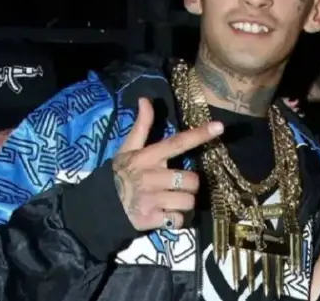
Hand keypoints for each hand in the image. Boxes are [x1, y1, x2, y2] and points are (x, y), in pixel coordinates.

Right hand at [112, 98, 223, 230]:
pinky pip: (178, 220)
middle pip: (191, 179)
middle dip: (189, 185)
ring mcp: (151, 199)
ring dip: (183, 203)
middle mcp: (151, 177)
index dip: (199, 135)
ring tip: (171, 202)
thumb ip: (141, 126)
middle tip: (177, 186)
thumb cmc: (118, 175)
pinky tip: (165, 215)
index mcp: (148, 157)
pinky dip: (175, 220)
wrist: (99, 206)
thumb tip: (145, 100)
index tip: (219, 127)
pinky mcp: (151, 219)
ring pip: (188, 201)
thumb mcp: (127, 149)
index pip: (177, 143)